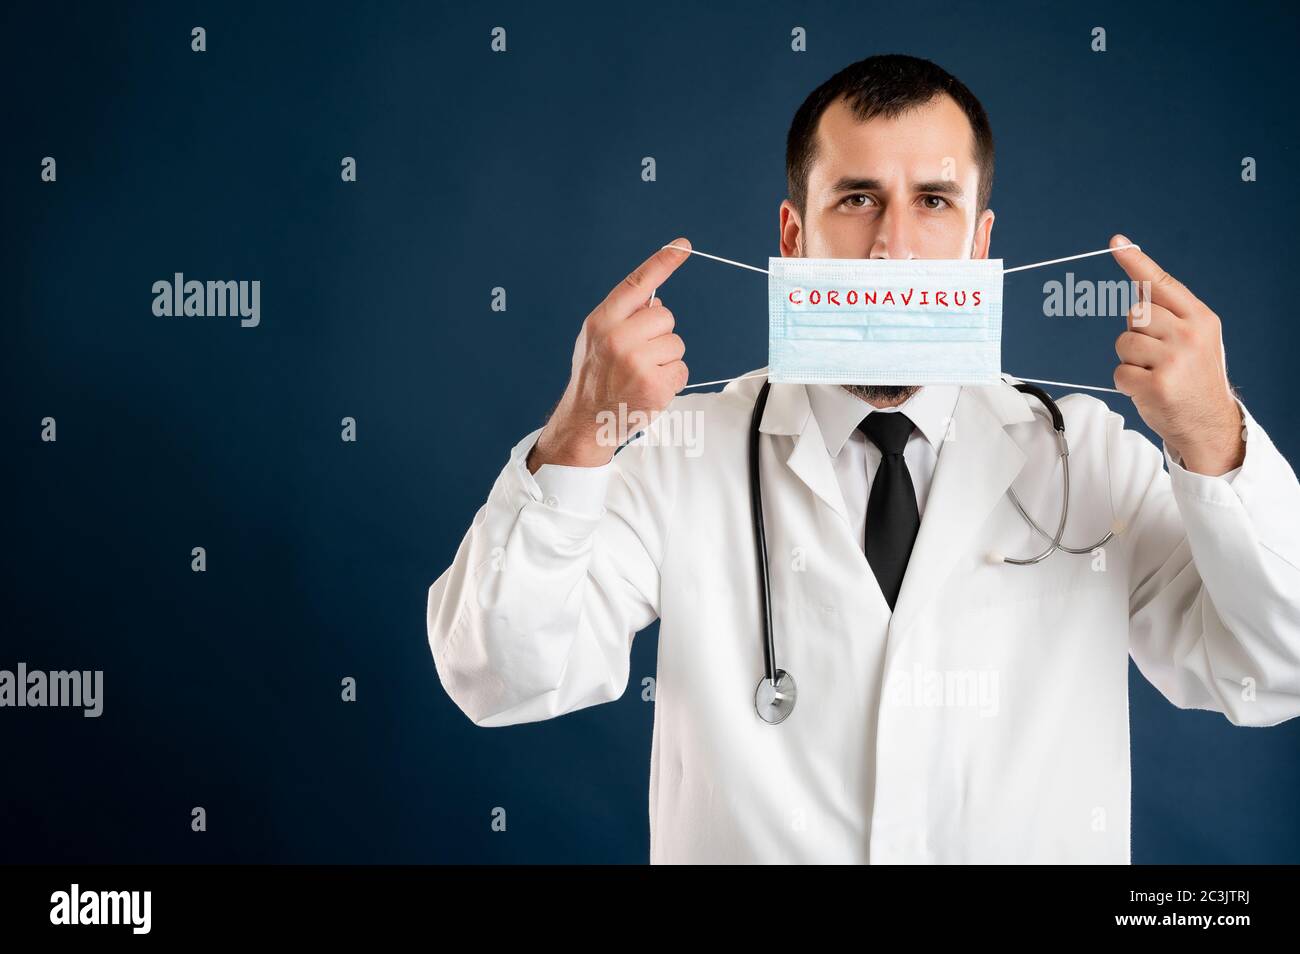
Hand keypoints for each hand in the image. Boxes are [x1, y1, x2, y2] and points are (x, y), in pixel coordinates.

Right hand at [527, 239, 691, 471]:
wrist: (584, 422)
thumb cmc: (594, 378)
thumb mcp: (595, 339)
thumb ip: (621, 317)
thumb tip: (655, 303)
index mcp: (601, 321)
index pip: (636, 284)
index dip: (662, 262)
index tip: (682, 245)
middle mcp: (617, 338)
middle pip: (666, 317)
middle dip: (659, 334)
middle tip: (639, 354)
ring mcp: (636, 362)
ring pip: (676, 343)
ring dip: (666, 358)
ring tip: (641, 374)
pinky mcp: (654, 384)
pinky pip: (682, 369)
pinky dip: (672, 379)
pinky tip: (650, 387)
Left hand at [1109, 234, 1244, 475]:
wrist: (1210, 424)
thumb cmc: (1195, 378)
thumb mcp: (1195, 338)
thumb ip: (1169, 313)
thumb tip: (1137, 284)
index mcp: (1200, 318)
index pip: (1162, 283)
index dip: (1136, 262)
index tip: (1117, 242)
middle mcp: (1189, 334)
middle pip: (1135, 313)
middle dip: (1136, 333)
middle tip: (1157, 356)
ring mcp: (1174, 360)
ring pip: (1123, 342)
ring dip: (1130, 360)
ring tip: (1154, 373)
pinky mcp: (1157, 385)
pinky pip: (1119, 372)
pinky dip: (1126, 383)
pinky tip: (1148, 390)